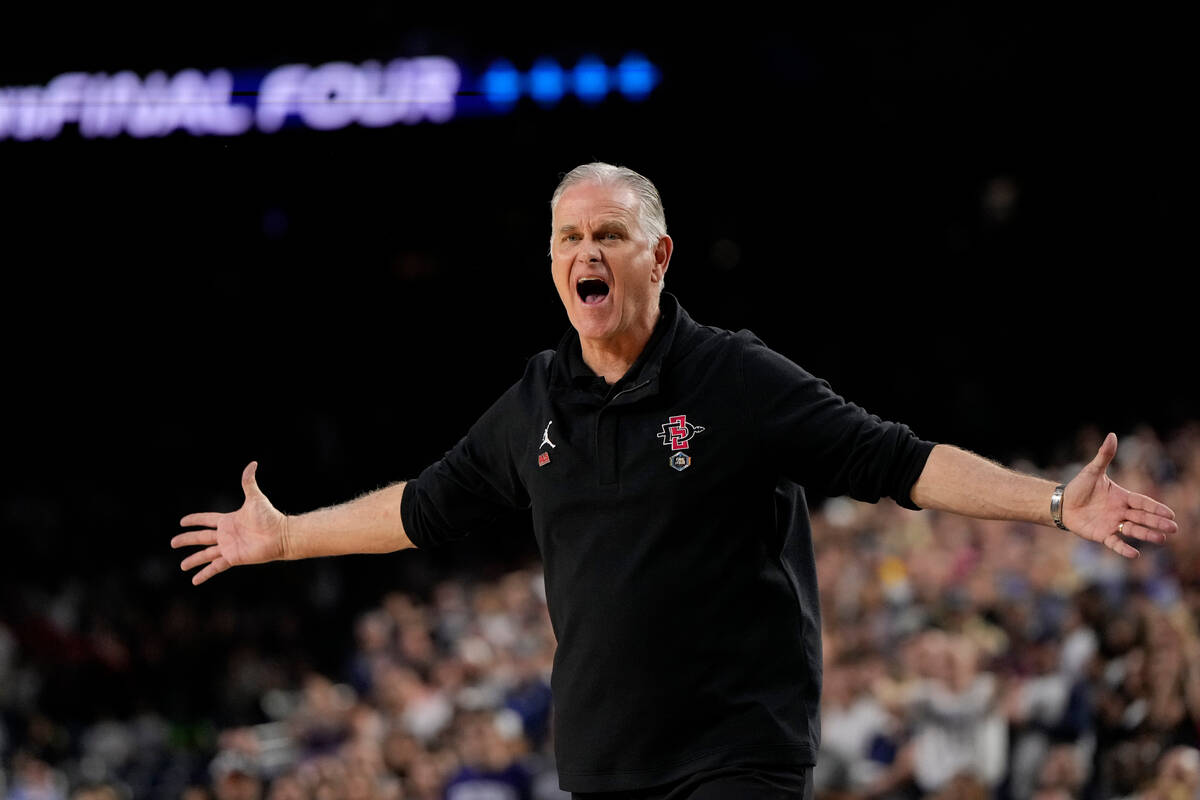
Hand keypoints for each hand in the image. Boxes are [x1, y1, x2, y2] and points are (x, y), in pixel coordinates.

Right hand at [172, 462, 287, 584]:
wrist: (281, 536)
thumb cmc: (270, 517)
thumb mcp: (255, 498)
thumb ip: (249, 482)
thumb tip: (253, 463)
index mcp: (228, 520)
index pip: (206, 520)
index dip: (194, 520)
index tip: (182, 522)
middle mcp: (226, 535)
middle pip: (201, 537)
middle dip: (186, 540)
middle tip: (172, 542)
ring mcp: (229, 548)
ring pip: (205, 554)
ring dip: (193, 560)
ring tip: (181, 566)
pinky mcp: (233, 558)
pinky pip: (215, 567)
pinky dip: (205, 574)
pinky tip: (194, 580)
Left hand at [1062, 432, 1177, 557]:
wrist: (1062, 503)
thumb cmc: (1079, 487)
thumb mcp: (1092, 471)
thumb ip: (1104, 456)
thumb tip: (1112, 435)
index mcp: (1122, 497)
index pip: (1142, 502)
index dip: (1156, 508)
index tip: (1170, 513)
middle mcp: (1120, 511)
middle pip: (1143, 517)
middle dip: (1158, 523)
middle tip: (1174, 528)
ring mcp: (1112, 524)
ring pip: (1133, 530)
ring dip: (1147, 535)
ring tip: (1162, 539)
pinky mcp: (1101, 535)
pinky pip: (1115, 543)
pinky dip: (1124, 548)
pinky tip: (1135, 554)